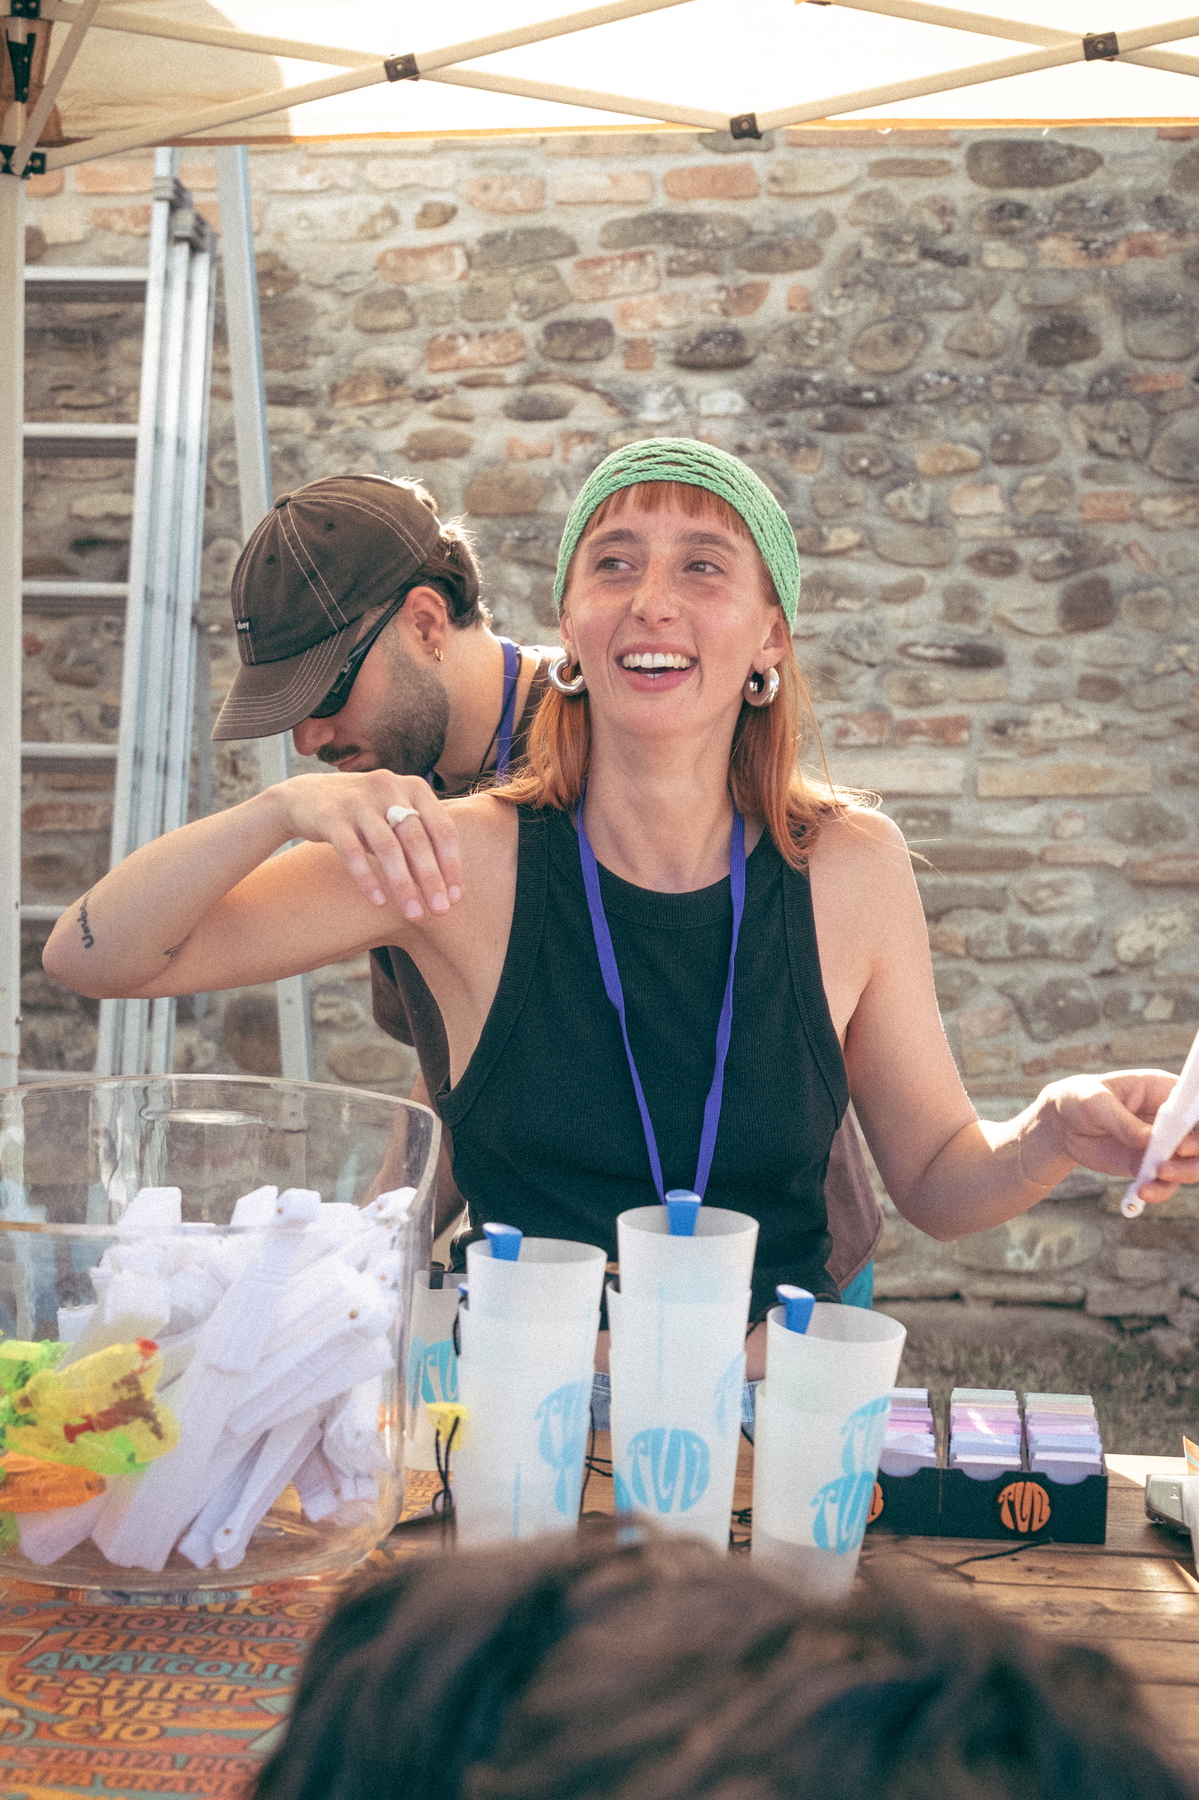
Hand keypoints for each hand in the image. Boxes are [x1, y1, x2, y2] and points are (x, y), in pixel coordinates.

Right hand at [270, 772, 463, 919]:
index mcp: (414, 787)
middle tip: (442, 911)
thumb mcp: (396, 820)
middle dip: (432, 879)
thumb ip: (422, 845)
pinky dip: (367, 879)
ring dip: (403, 885)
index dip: (451, 864)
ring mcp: (358, 801)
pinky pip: (352, 852)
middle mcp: (389, 788)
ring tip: (414, 914)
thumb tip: (452, 889)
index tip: (457, 896)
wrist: (306, 797)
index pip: (442, 828)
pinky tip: (379, 902)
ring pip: (387, 847)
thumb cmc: (364, 815)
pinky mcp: (331, 816)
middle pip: (417, 839)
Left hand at [1042, 1071, 1198, 1203]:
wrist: (1063, 1124)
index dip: (1198, 1121)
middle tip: (1172, 1158)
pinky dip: (1160, 1190)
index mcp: (1163, 1090)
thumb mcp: (1095, 1102)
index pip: (1195, 1104)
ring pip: (1191, 1164)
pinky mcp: (1150, 1164)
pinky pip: (1167, 1182)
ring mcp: (1163, 1143)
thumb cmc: (1080, 1099)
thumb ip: (1122, 1120)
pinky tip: (1142, 1191)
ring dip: (1182, 1174)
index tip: (1188, 1136)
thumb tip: (1148, 1139)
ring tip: (1155, 1176)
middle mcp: (1171, 1118)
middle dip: (1196, 1153)